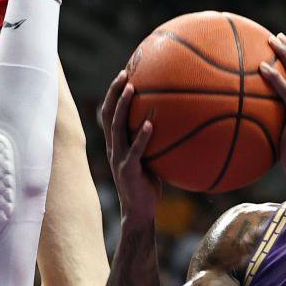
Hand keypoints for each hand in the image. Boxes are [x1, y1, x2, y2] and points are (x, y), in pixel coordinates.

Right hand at [101, 71, 160, 222]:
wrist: (139, 212)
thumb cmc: (148, 185)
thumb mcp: (150, 159)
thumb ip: (155, 142)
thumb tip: (177, 124)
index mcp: (116, 144)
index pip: (109, 113)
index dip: (113, 94)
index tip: (124, 74)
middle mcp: (114, 148)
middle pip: (108, 113)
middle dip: (114, 92)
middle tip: (124, 73)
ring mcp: (119, 158)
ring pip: (116, 127)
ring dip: (123, 106)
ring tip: (131, 89)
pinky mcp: (129, 170)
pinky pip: (135, 150)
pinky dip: (142, 136)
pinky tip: (151, 124)